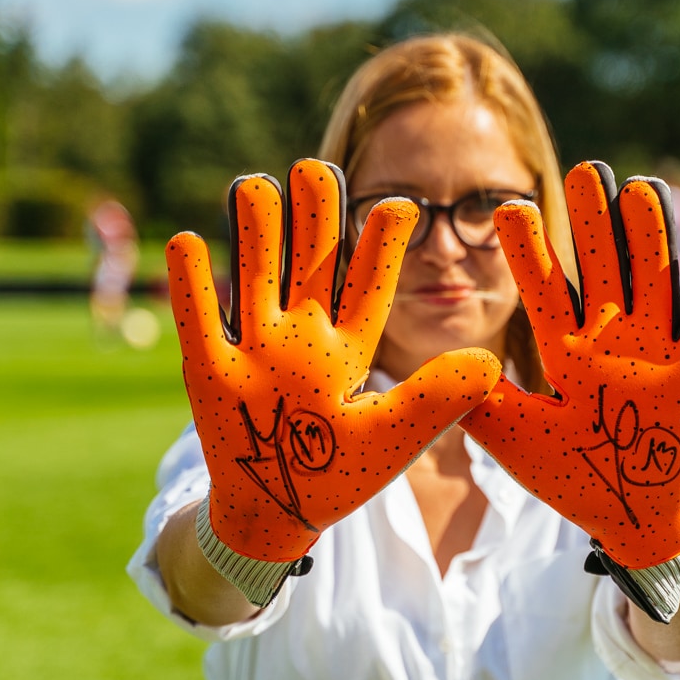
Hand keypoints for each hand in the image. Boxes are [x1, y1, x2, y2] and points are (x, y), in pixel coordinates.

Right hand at [167, 159, 502, 562]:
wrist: (276, 510)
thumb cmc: (339, 474)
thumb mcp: (392, 437)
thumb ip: (435, 400)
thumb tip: (491, 364)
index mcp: (348, 348)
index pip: (369, 287)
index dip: (382, 248)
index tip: (401, 204)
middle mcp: (301, 337)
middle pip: (309, 265)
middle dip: (313, 220)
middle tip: (316, 169)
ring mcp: (254, 348)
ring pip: (256, 277)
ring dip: (256, 235)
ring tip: (257, 185)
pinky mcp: (210, 370)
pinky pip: (198, 319)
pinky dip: (192, 284)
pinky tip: (189, 239)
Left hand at [463, 161, 679, 569]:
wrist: (634, 516)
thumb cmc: (575, 479)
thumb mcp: (521, 441)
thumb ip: (484, 406)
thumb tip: (445, 367)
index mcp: (569, 350)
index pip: (545, 290)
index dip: (528, 252)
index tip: (506, 209)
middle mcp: (615, 338)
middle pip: (603, 267)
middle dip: (592, 222)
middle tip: (581, 171)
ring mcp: (661, 348)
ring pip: (654, 275)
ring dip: (648, 234)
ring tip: (635, 188)